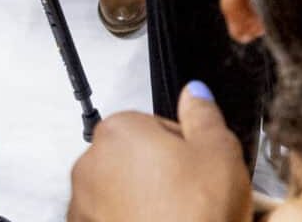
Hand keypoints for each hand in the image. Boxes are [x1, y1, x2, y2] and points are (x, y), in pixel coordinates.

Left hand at [69, 83, 249, 221]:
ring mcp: (81, 205)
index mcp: (120, 130)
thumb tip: (195, 92)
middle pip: (136, 158)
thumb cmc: (195, 214)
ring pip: (122, 192)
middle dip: (162, 174)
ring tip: (178, 217)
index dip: (187, 148)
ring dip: (145, 201)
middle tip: (194, 196)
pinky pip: (111, 220)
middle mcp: (90, 164)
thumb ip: (204, 114)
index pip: (158, 125)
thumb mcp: (220, 151)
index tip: (201, 169)